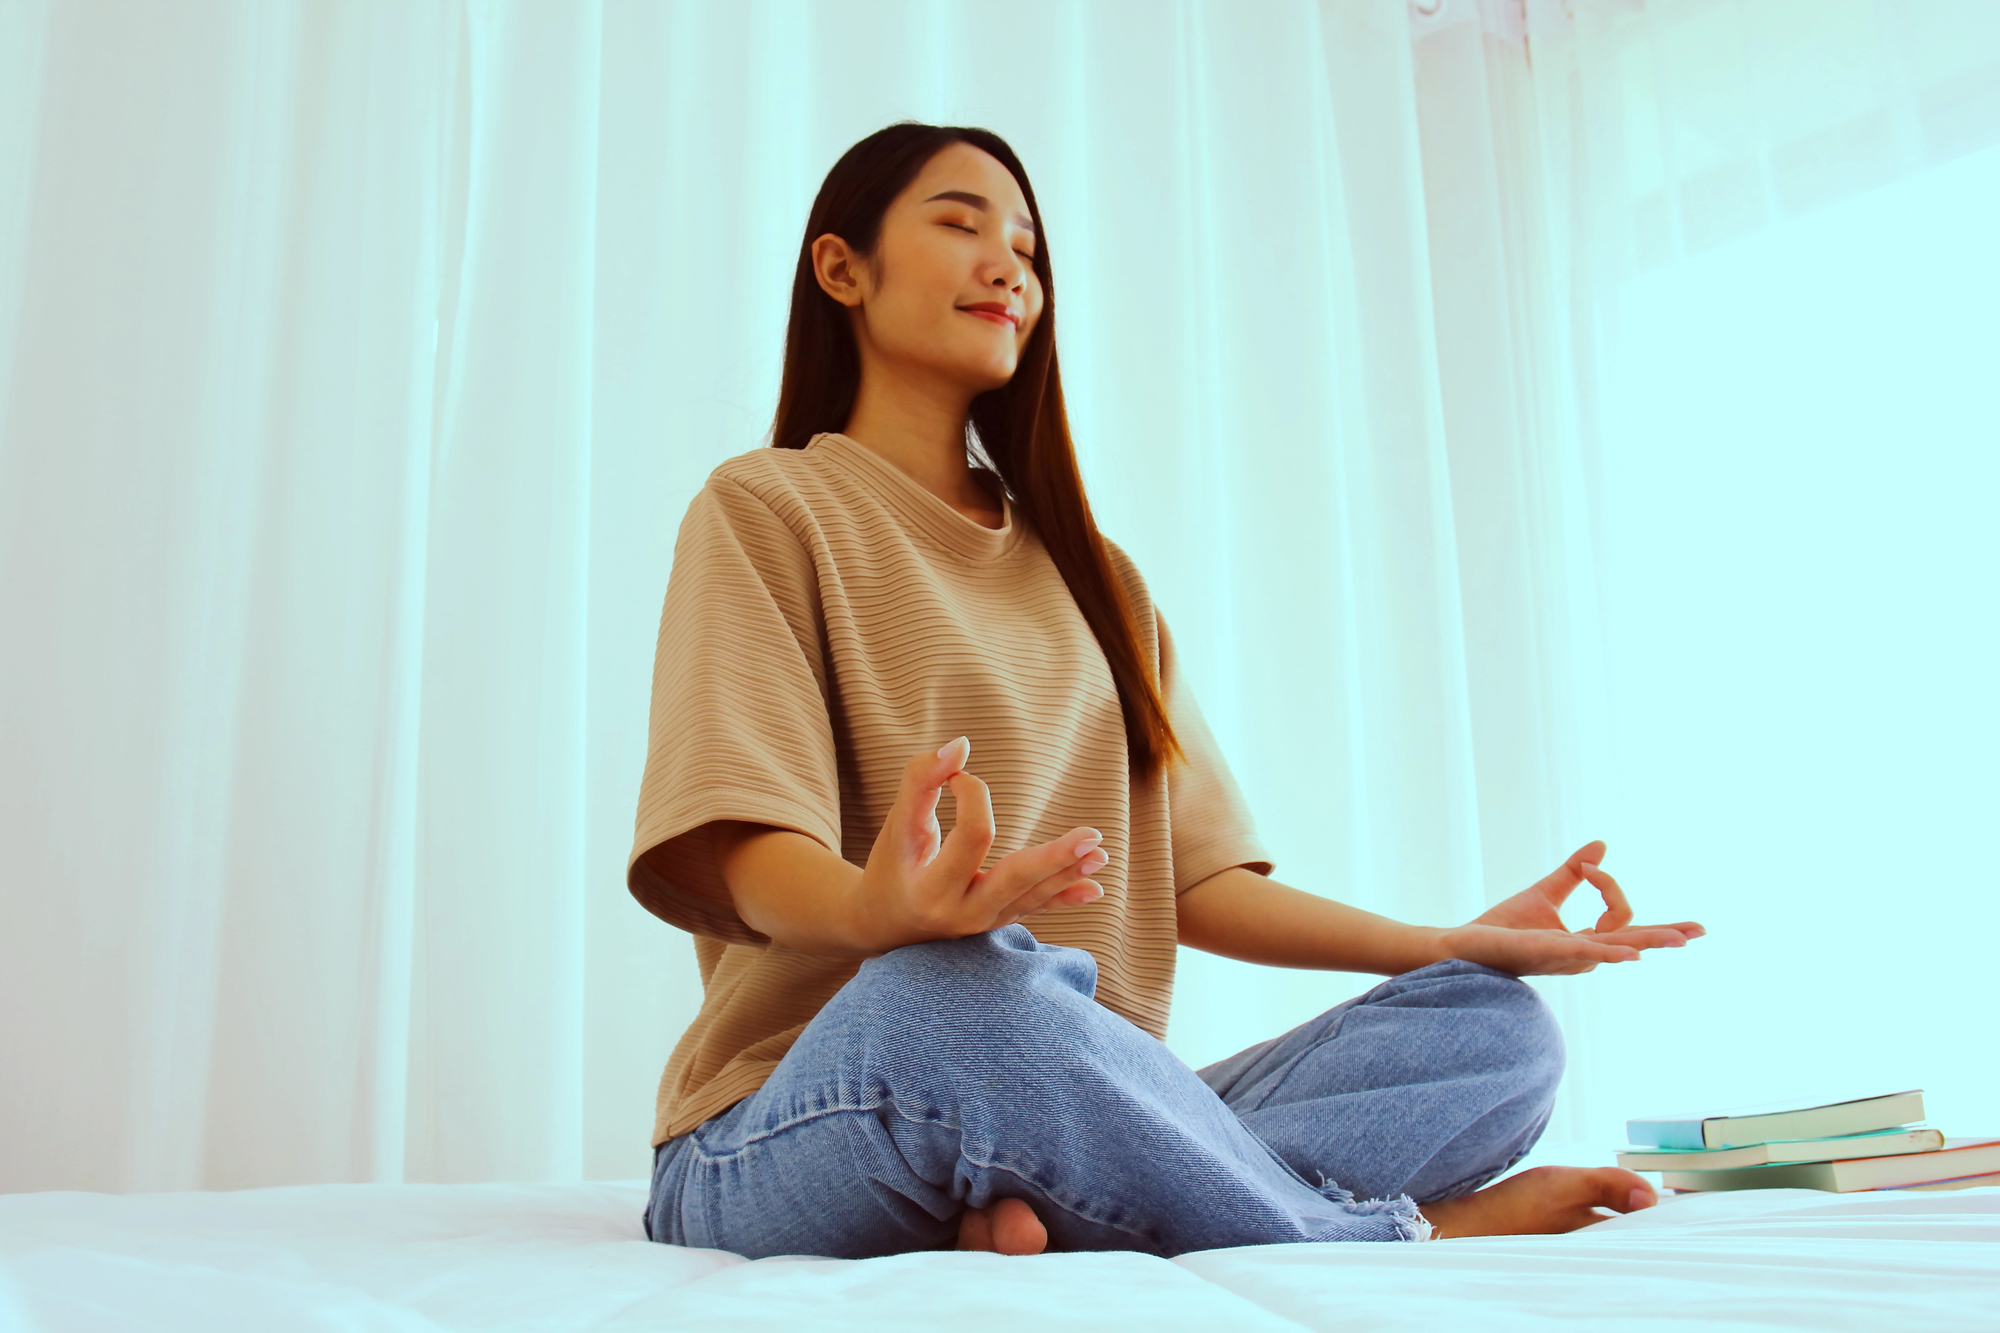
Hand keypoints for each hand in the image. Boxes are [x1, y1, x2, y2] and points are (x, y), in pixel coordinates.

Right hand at [853, 736, 1109, 952]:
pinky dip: (1064, 898)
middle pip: (1014, 880)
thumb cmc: (891, 864)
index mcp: (930, 888)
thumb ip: (921, 780)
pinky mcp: (998, 922)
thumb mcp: (897, 824)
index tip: (958, 775)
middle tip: (1092, 836)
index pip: (971, 837)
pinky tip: (1096, 889)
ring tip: (1100, 853)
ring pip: (1031, 897)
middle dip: (1055, 858)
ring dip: (1068, 873)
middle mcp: (960, 913)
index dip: (973, 795)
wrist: (884, 923)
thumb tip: (960, 745)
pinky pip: (1035, 910)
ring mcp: (983, 923)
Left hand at [1436, 840, 1704, 976]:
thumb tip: (1601, 845)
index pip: (1619, 916)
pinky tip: (1630, 954)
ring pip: (1615, 948)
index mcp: (1584, 942)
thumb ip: (1574, 873)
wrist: (1463, 943)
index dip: (1609, 885)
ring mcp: (1565, 956)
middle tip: (1700, 930)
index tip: (1589, 865)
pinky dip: (1609, 952)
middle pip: (1632, 942)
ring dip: (1647, 942)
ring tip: (1678, 940)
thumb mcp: (1545, 893)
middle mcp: (1581, 954)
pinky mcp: (1544, 952)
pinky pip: (1582, 952)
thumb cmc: (1503, 927)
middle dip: (1666, 935)